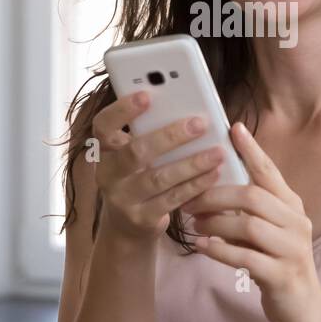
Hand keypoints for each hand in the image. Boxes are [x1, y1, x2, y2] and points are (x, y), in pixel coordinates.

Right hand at [91, 91, 224, 242]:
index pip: (103, 125)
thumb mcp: (133, 155)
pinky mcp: (142, 219)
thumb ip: (148, 133)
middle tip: (199, 123)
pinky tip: (213, 173)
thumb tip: (187, 106)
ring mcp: (123, 199)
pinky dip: (195, 185)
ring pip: (159, 178)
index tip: (147, 95)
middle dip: (169, 136)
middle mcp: (108, 174)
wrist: (127, 226)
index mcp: (105, 150)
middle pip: (135, 152)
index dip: (122, 109)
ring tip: (217, 152)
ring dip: (191, 164)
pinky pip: (172, 199)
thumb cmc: (137, 177)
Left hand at [180, 122, 320, 321]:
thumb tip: (211, 181)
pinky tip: (202, 246)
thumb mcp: (268, 229)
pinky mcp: (282, 275)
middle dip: (217, 195)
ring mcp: (292, 249)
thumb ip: (250, 208)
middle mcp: (296, 222)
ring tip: (193, 224)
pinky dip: (219, 250)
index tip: (233, 128)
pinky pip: (246, 257)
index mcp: (291, 205)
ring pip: (249, 226)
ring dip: (215, 223)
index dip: (252, 150)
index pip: (270, 171)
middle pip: (254, 197)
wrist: (304, 307)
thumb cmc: (277, 261)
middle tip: (190, 200)